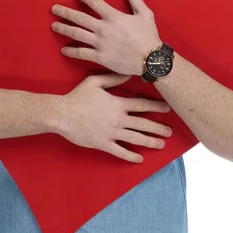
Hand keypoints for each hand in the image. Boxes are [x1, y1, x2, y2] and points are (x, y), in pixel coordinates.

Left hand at [51, 0, 160, 75]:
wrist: (151, 59)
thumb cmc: (149, 36)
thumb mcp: (145, 14)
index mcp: (114, 16)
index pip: (94, 2)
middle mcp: (104, 28)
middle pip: (80, 18)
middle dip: (65, 12)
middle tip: (54, 9)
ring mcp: (100, 43)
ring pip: (77, 34)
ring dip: (64, 29)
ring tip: (54, 25)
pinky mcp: (100, 57)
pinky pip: (82, 53)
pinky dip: (71, 51)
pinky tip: (64, 49)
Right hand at [54, 73, 171, 162]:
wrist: (62, 114)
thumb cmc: (77, 96)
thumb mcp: (95, 82)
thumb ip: (113, 78)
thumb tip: (128, 74)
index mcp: (118, 104)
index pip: (142, 105)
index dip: (156, 106)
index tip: (168, 108)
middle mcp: (118, 119)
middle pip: (143, 124)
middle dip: (158, 127)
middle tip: (170, 131)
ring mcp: (112, 133)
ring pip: (136, 138)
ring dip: (150, 141)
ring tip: (161, 144)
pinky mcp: (103, 144)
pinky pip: (120, 151)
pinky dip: (131, 156)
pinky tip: (140, 158)